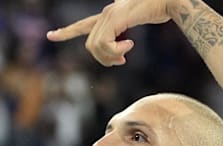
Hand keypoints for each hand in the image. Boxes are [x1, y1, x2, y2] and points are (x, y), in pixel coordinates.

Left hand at [46, 0, 175, 65]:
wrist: (171, 1)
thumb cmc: (162, 10)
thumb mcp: (141, 21)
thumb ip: (130, 30)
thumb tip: (126, 42)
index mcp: (110, 15)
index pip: (83, 24)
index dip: (67, 31)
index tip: (51, 35)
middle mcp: (106, 13)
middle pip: (91, 46)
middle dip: (104, 59)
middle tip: (122, 61)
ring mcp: (109, 15)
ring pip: (95, 47)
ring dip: (111, 57)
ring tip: (127, 54)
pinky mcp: (115, 19)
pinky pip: (105, 45)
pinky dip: (116, 51)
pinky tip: (130, 46)